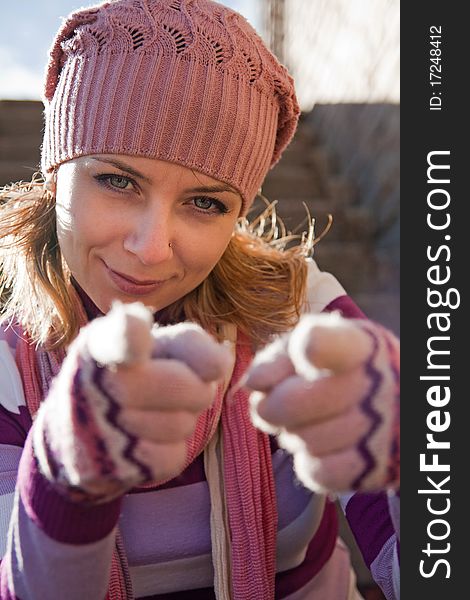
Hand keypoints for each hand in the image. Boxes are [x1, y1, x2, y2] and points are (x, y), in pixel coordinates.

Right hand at [34, 302, 232, 500]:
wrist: (79, 432)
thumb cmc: (135, 374)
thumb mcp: (154, 346)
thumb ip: (189, 343)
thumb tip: (222, 363)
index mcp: (101, 343)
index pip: (117, 338)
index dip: (129, 335)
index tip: (138, 331)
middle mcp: (91, 383)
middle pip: (185, 386)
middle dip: (195, 387)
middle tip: (178, 384)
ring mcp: (98, 429)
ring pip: (182, 424)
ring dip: (182, 418)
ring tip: (154, 410)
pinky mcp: (109, 467)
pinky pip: (172, 457)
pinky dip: (170, 448)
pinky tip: (145, 438)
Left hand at [245, 312, 399, 493]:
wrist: (401, 408)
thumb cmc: (345, 370)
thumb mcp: (321, 346)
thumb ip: (280, 356)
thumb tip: (253, 382)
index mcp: (360, 345)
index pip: (325, 344)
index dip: (309, 348)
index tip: (304, 352)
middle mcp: (375, 385)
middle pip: (292, 401)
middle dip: (270, 407)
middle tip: (270, 406)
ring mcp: (380, 430)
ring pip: (302, 440)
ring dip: (291, 434)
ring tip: (306, 423)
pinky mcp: (376, 468)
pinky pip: (317, 472)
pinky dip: (309, 462)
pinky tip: (320, 447)